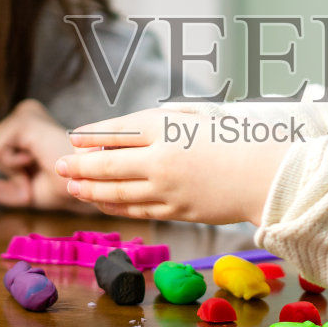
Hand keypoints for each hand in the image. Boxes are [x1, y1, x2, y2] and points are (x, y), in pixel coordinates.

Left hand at [0, 98, 95, 212]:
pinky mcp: (24, 120)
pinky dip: (10, 164)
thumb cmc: (61, 187)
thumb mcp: (14, 190)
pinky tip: (32, 161)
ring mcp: (24, 114)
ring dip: (6, 169)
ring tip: (32, 171)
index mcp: (26, 128)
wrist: (86, 186)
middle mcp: (24, 114)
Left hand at [56, 109, 291, 224]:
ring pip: (116, 192)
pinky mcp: (176, 211)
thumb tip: (122, 133)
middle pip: (107, 163)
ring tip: (71, 187)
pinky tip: (101, 202)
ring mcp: (167, 189)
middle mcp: (161, 159)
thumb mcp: (197, 115)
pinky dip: (114, 206)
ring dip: (89, 190)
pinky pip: (136, 210)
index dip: (91, 136)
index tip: (73, 138)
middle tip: (58, 165)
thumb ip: (161, 122)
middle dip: (78, 166)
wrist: (269, 174)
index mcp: (168, 127)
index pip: (117, 131)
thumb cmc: (237, 138)